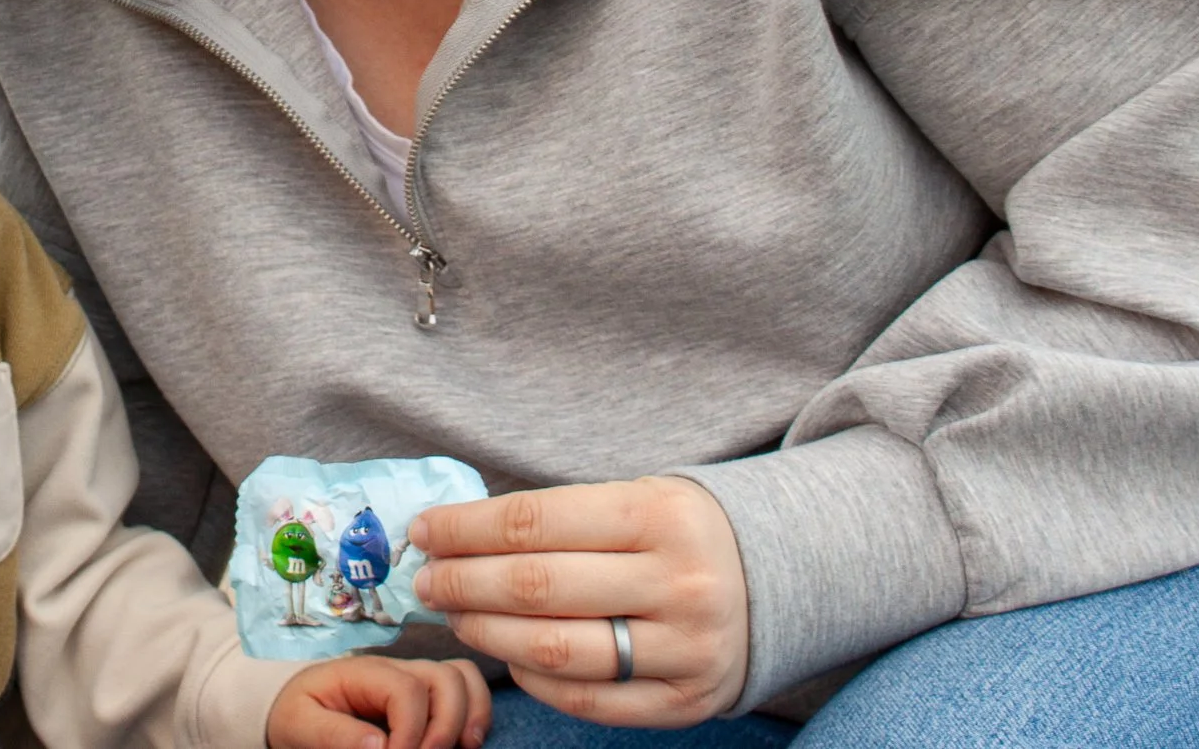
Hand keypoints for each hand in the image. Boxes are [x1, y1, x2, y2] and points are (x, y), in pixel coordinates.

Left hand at [265, 657, 490, 748]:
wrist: (297, 706)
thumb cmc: (298, 713)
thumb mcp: (299, 724)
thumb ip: (333, 734)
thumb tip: (379, 746)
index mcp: (365, 672)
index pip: (406, 691)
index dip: (411, 731)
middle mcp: (397, 670)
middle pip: (445, 677)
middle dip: (446, 724)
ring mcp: (415, 679)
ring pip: (462, 677)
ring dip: (470, 714)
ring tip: (463, 748)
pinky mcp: (425, 696)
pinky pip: (465, 688)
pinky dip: (475, 711)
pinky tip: (466, 742)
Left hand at [407, 477, 748, 728]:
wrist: (773, 582)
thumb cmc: (676, 533)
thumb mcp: (637, 497)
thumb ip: (559, 518)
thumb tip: (456, 535)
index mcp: (660, 515)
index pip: (534, 522)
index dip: (467, 529)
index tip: (426, 531)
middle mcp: (678, 583)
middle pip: (537, 587)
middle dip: (463, 582)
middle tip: (426, 579)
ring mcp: (685, 648)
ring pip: (556, 649)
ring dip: (486, 632)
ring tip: (455, 615)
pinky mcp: (685, 701)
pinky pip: (588, 700)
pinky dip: (534, 679)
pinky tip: (507, 654)